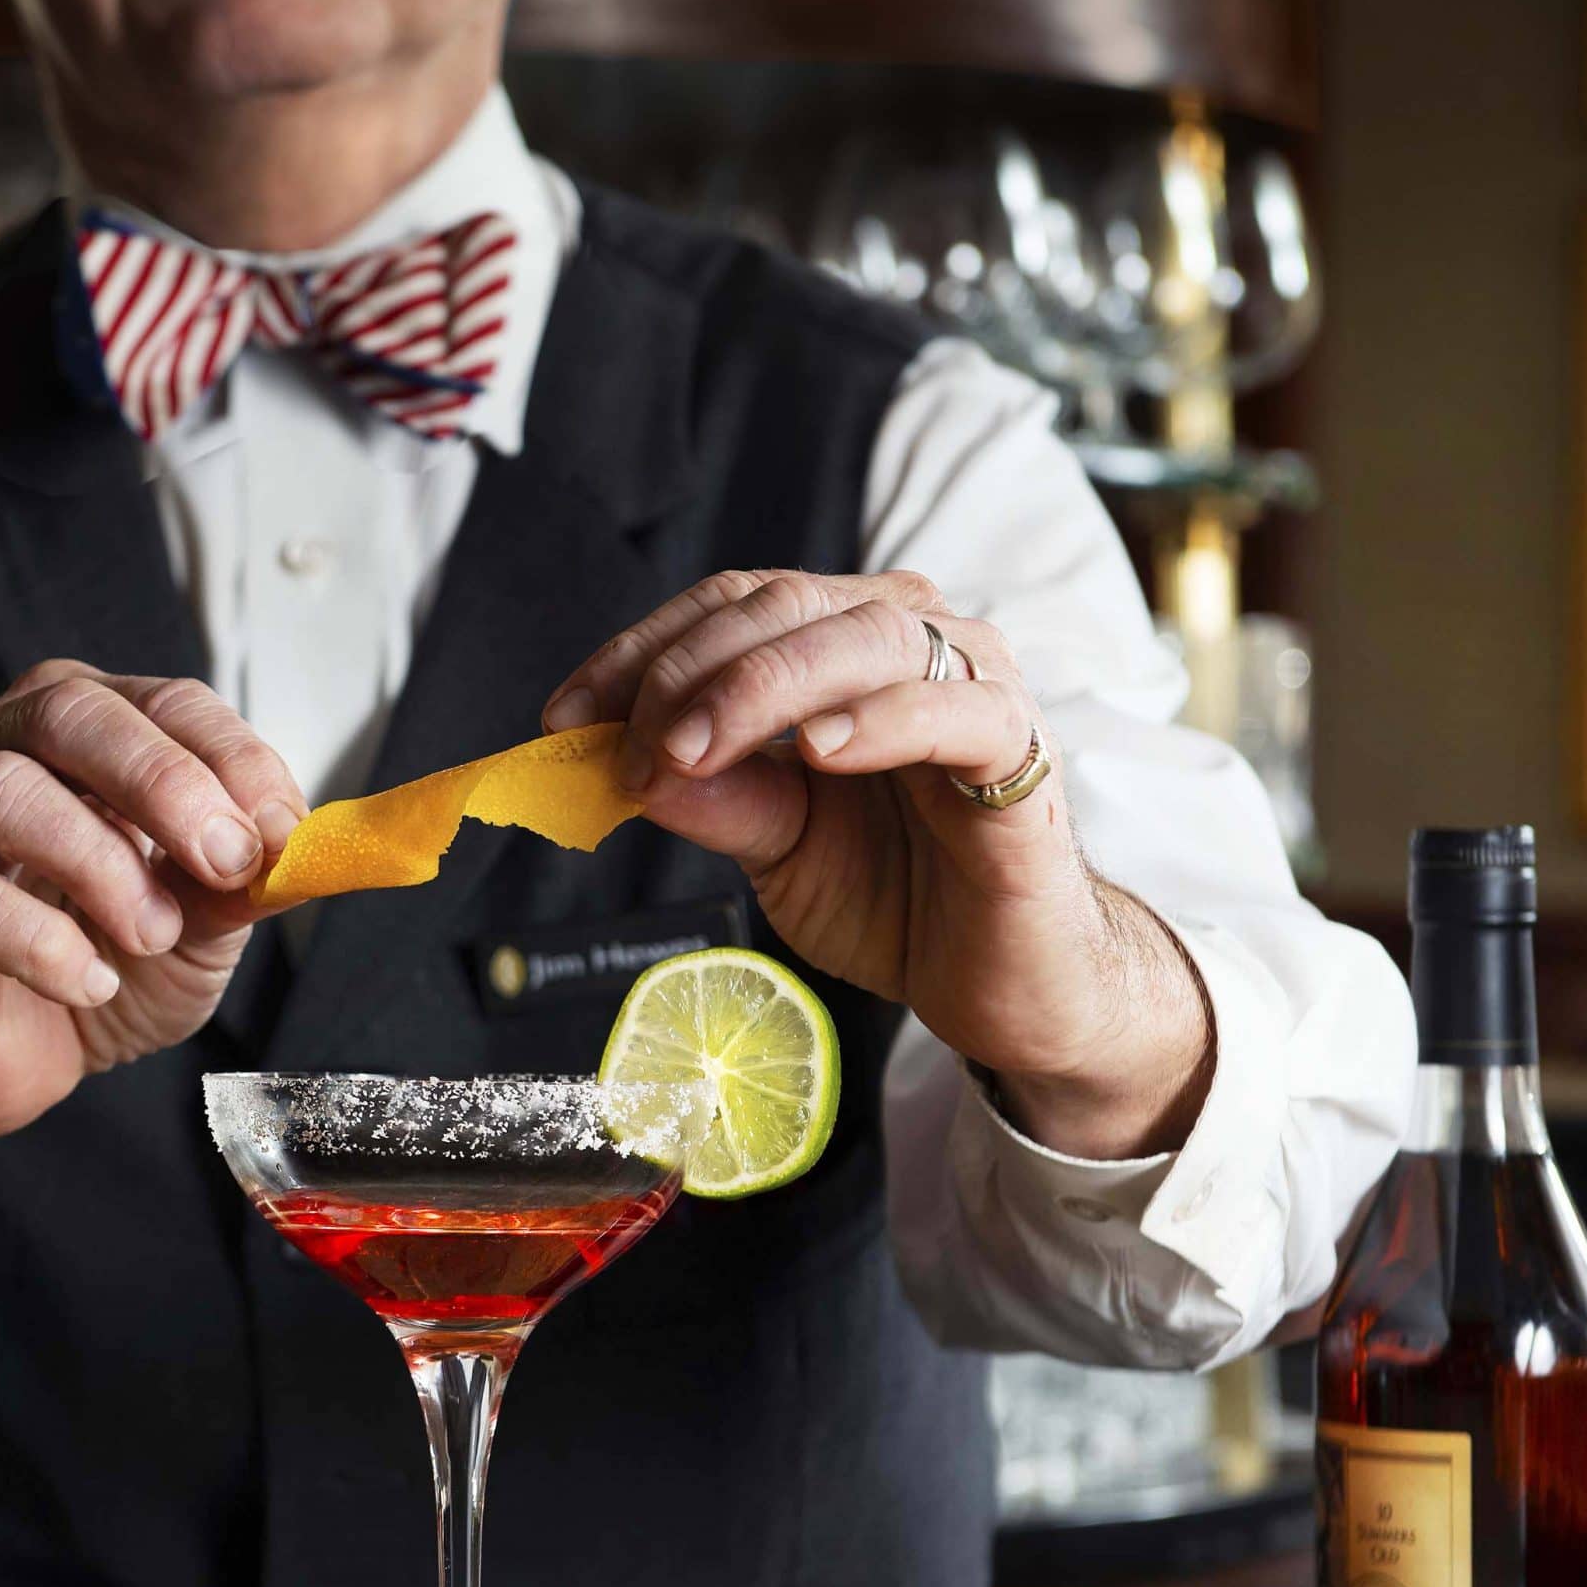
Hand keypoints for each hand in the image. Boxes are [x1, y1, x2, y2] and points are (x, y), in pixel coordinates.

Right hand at [0, 661, 300, 1165]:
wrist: (3, 1059)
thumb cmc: (93, 963)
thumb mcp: (194, 923)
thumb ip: (236, 882)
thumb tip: (299, 850)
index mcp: (74, 732)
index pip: (157, 700)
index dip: (228, 757)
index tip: (283, 831)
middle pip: (65, 713)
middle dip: (162, 782)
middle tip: (225, 861)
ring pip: (1, 792)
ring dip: (100, 863)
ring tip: (154, 933)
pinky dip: (39, 943)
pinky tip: (89, 982)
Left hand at [544, 570, 1210, 1159]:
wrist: (999, 981)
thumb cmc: (896, 897)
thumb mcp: (776, 850)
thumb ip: (716, 800)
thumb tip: (629, 766)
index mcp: (844, 648)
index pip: (734, 606)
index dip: (642, 651)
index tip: (566, 718)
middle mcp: (912, 642)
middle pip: (788, 605)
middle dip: (690, 672)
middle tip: (634, 750)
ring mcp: (974, 686)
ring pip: (867, 635)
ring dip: (764, 686)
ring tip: (696, 747)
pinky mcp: (1021, 753)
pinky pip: (955, 709)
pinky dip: (880, 719)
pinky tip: (818, 752)